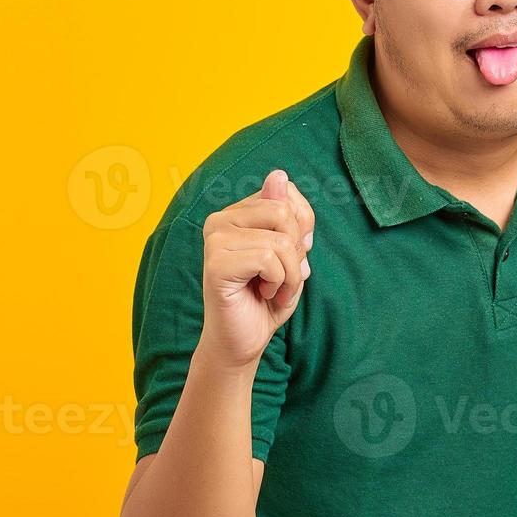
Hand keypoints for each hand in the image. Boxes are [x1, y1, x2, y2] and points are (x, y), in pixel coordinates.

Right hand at [198, 168, 315, 368]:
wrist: (243, 342)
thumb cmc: (266, 298)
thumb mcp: (292, 253)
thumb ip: (290, 215)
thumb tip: (278, 174)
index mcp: (238, 212)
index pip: (288, 198)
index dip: (302, 233)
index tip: (289, 260)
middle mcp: (220, 219)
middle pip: (285, 214)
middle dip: (297, 253)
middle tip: (282, 278)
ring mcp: (214, 240)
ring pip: (281, 240)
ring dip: (291, 274)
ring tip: (274, 290)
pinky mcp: (215, 263)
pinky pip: (269, 260)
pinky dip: (280, 283)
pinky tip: (264, 294)